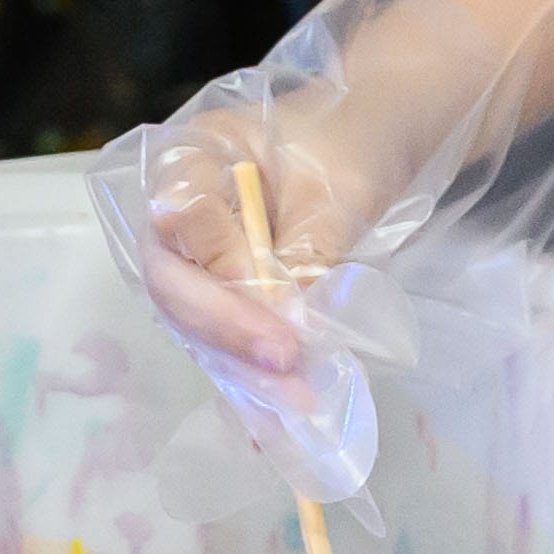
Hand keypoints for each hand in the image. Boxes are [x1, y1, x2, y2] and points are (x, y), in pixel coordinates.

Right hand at [117, 98, 382, 381]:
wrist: (381, 136)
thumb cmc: (356, 141)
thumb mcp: (336, 189)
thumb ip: (303, 252)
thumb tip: (286, 324)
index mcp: (192, 156)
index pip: (180, 218)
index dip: (222, 267)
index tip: (278, 300)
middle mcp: (179, 209)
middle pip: (173, 281)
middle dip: (228, 331)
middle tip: (286, 364)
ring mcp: (199, 256)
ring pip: (197, 322)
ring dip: (244, 368)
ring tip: (296, 404)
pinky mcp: (227, 294)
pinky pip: (228, 339)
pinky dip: (254, 377)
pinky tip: (279, 418)